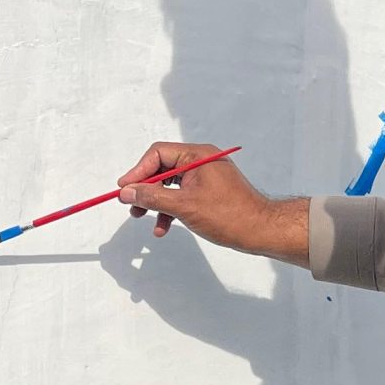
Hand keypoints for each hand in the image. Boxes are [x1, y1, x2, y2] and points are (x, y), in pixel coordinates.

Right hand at [116, 142, 279, 251]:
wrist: (261, 231)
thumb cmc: (227, 215)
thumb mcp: (184, 206)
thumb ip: (152, 197)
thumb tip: (126, 191)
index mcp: (197, 156)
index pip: (159, 154)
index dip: (138, 171)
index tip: (123, 189)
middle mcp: (200, 162)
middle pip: (162, 168)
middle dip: (145, 188)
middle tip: (131, 206)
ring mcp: (205, 177)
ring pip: (170, 185)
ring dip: (155, 202)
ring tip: (142, 218)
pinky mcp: (208, 193)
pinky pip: (181, 196)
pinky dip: (170, 210)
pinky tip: (163, 228)